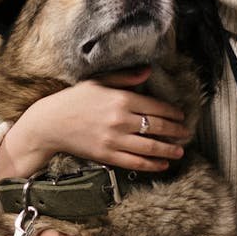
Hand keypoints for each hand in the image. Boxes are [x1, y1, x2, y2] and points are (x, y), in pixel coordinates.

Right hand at [1, 67, 189, 176]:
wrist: (50, 123)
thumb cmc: (74, 100)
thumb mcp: (99, 82)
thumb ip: (125, 77)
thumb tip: (148, 71)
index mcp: (121, 99)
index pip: (156, 107)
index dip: (172, 113)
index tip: (181, 116)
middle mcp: (120, 119)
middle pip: (158, 127)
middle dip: (176, 131)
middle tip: (186, 134)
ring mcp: (114, 139)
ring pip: (150, 147)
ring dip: (169, 149)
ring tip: (179, 150)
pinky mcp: (107, 155)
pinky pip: (136, 162)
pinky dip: (152, 165)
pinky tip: (162, 164)